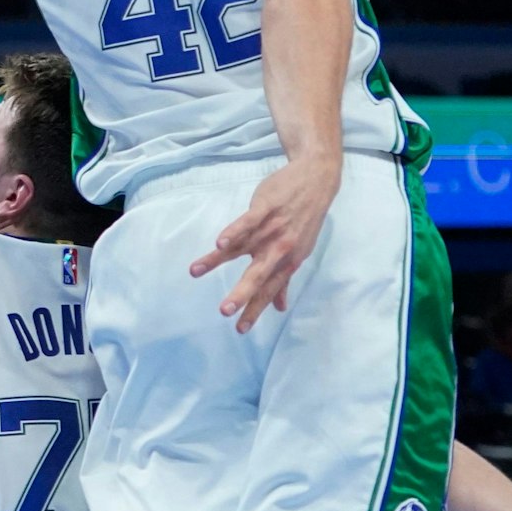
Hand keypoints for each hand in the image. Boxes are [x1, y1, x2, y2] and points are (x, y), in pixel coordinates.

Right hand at [189, 158, 338, 331]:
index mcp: (287, 261)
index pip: (268, 290)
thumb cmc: (305, 219)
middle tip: (224, 311)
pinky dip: (234, 231)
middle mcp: (279, 249)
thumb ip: (284, 280)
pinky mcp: (265, 208)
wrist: (316, 181)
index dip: (254, 309)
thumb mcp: (299, 251)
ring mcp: (272, 228)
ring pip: (241, 248)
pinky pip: (247, 222)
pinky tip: (218, 242)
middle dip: (241, 293)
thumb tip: (280, 308)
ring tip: (195, 271)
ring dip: (218, 260)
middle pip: (257, 275)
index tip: (240, 329)